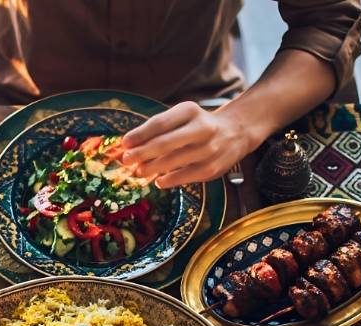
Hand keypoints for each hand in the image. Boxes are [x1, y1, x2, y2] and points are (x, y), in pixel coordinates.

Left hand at [121, 102, 254, 188]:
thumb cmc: (199, 125)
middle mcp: (202, 128)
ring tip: (138, 171)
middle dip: (141, 153)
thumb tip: (131, 145)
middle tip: (126, 160)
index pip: (160, 123)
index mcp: (190, 111)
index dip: (140, 134)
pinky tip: (158, 180)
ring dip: (151, 168)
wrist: (236, 132)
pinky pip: (185, 176)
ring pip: (173, 162)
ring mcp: (208, 149)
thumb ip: (160, 128)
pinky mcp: (212, 168)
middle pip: (165, 143)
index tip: (124, 143)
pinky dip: (168, 180)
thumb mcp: (183, 117)